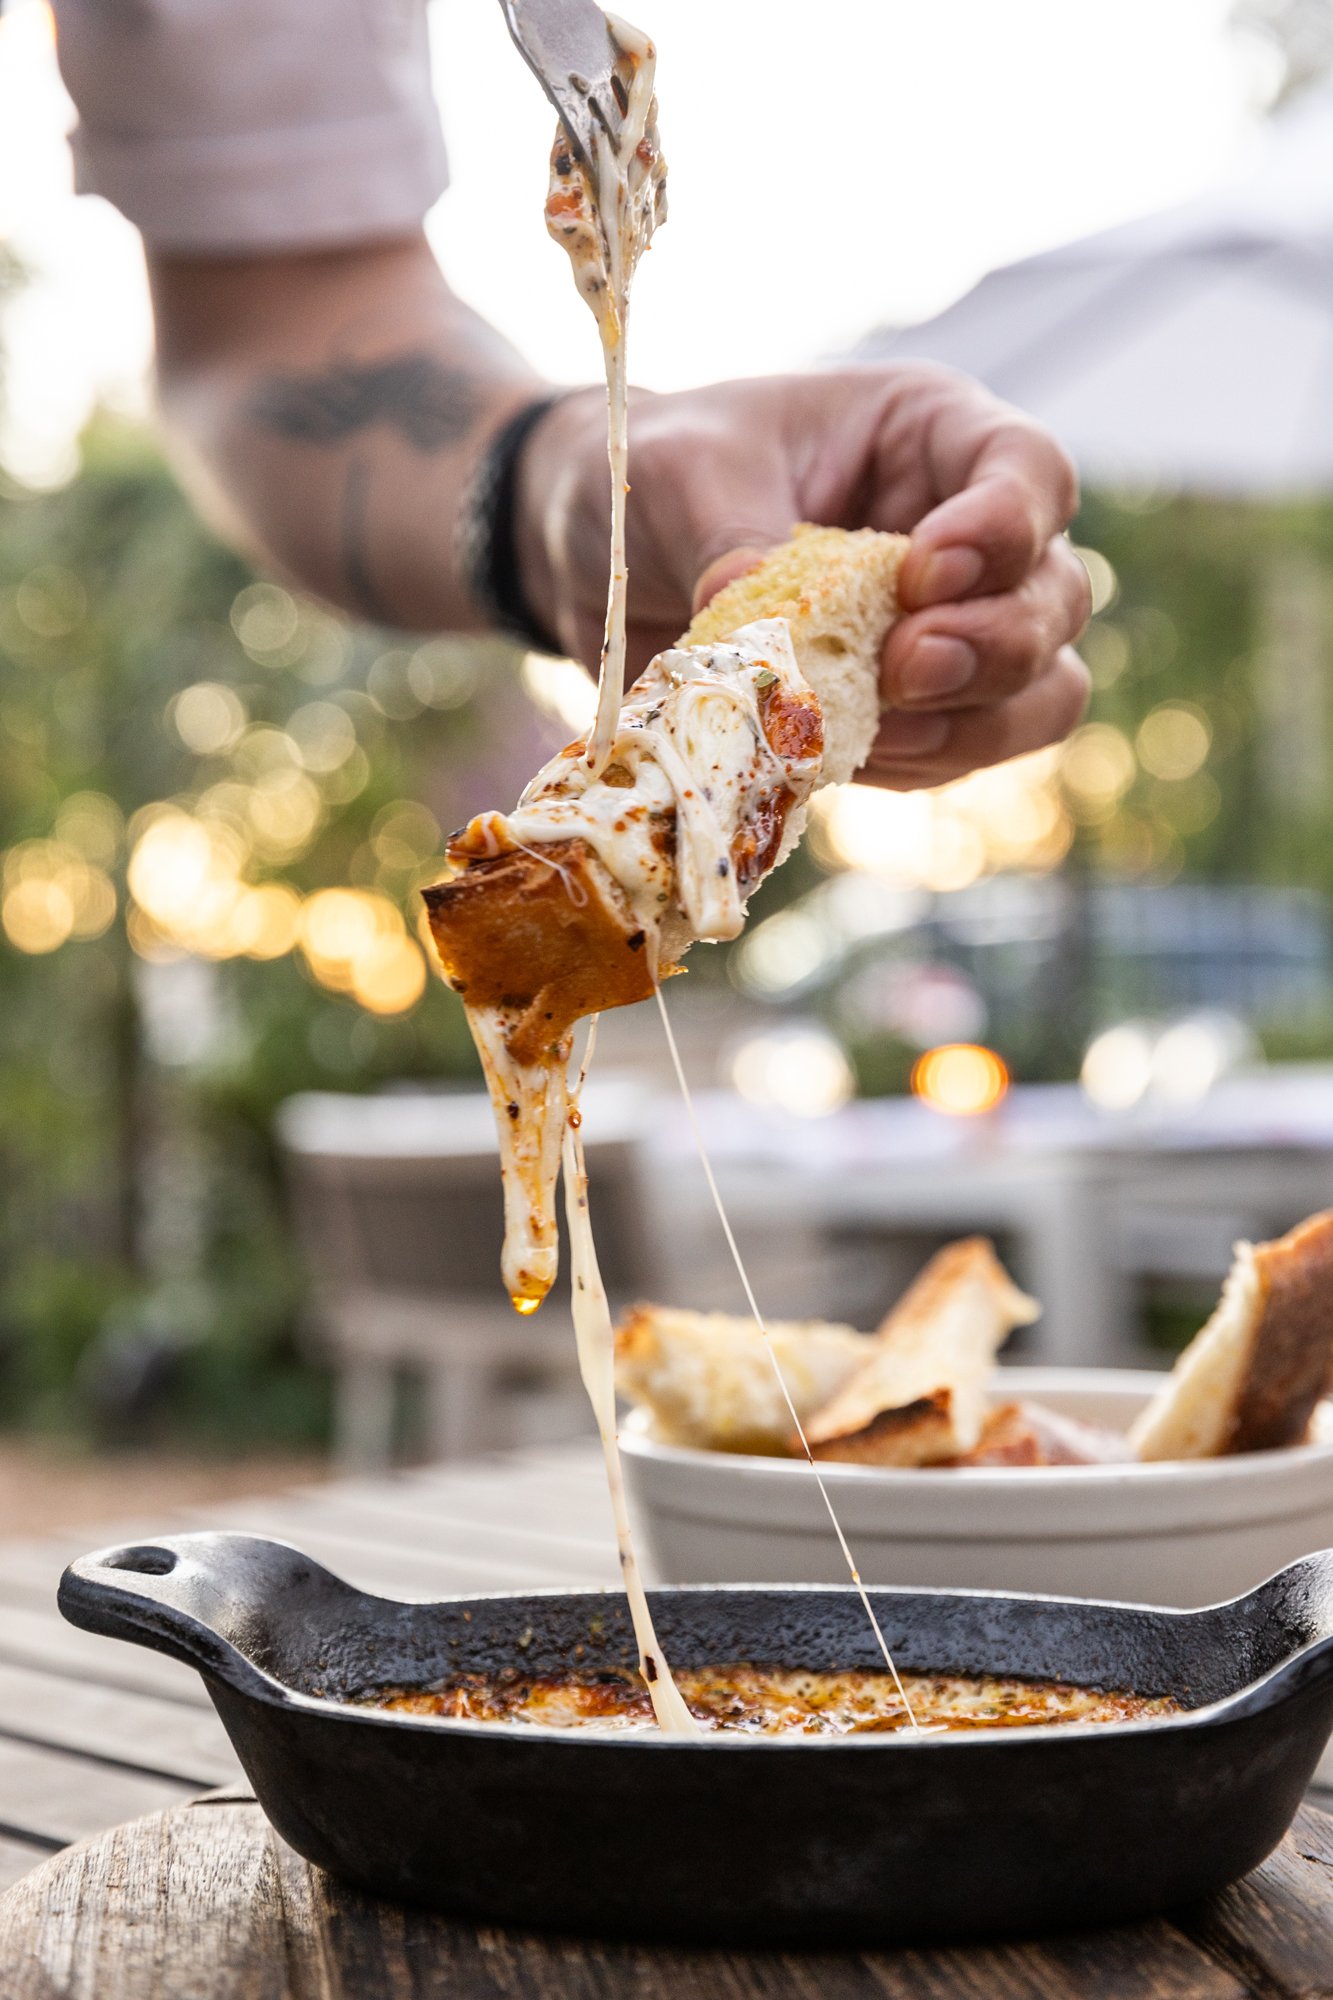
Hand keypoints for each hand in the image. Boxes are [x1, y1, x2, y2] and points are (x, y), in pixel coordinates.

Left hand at [516, 364, 1089, 787]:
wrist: (596, 553)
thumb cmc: (660, 474)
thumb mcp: (683, 474)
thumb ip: (738, 539)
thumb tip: (770, 640)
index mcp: (930, 434)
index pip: (1029, 472)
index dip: (1003, 529)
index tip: (922, 574)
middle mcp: (964, 533)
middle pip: (1053, 596)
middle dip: (994, 644)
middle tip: (902, 668)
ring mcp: (949, 629)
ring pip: (1038, 692)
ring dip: (973, 722)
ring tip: (875, 726)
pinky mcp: (911, 713)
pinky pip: (964, 754)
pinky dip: (918, 765)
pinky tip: (843, 759)